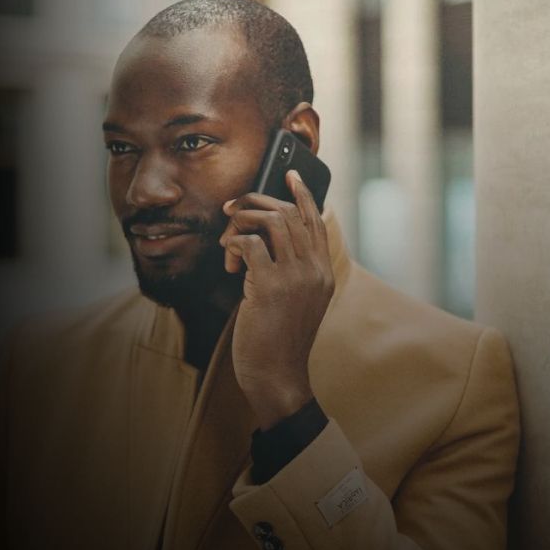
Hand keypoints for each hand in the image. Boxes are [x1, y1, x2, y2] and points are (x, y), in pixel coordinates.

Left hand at [219, 169, 334, 430]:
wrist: (277, 375)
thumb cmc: (279, 341)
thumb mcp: (296, 303)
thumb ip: (292, 272)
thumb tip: (263, 242)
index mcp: (323, 273)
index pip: (316, 220)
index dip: (302, 193)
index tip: (290, 174)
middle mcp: (314, 270)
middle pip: (291, 213)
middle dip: (256, 202)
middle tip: (231, 208)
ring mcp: (295, 277)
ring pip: (271, 221)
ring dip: (242, 221)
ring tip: (226, 238)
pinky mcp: (270, 287)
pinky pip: (249, 244)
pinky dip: (233, 245)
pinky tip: (228, 262)